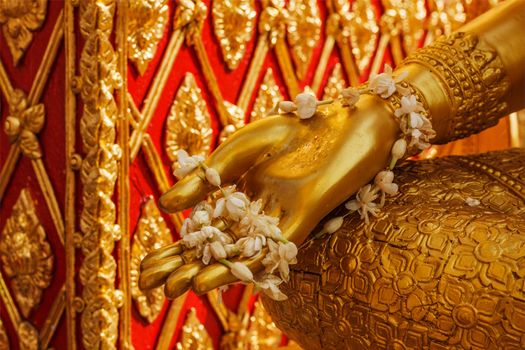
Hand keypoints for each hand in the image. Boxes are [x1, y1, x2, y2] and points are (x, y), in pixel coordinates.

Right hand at [139, 94, 398, 298]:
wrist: (346, 119)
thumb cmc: (294, 127)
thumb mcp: (240, 148)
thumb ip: (207, 178)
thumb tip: (163, 207)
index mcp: (241, 196)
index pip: (202, 230)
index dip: (173, 251)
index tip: (145, 268)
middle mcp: (258, 214)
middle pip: (216, 247)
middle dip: (184, 266)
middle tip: (150, 288)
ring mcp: (280, 217)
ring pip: (242, 252)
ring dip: (212, 271)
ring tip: (180, 288)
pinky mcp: (306, 216)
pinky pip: (273, 246)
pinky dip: (247, 260)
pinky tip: (222, 273)